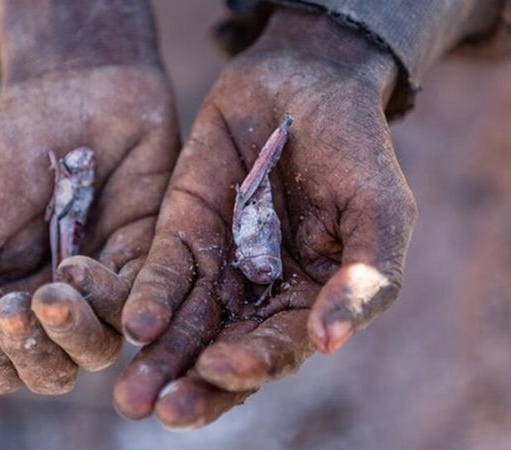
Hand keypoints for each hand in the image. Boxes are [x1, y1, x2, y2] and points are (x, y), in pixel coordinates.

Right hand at [0, 0, 178, 398]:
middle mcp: (59, 305)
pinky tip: (80, 265)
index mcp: (9, 300)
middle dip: (30, 352)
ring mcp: (104, 286)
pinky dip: (106, 299)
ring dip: (70, 333)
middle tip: (14, 307)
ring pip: (96, 352)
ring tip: (52, 293)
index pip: (0, 367)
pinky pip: (135, 308)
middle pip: (51, 371)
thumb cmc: (9, 154)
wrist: (73, 89)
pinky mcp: (147, 262)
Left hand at [114, 8, 416, 427]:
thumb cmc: (356, 149)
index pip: (277, 350)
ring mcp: (217, 265)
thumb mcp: (379, 211)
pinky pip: (162, 272)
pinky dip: (148, 297)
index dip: (251, 365)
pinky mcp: (181, 231)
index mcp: (310, 302)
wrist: (306, 81)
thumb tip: (330, 344)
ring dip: (158, 360)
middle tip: (164, 409)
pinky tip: (134, 322)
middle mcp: (258, 295)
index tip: (222, 368)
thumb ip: (365, 278)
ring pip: (184, 325)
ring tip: (131, 395)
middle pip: (222, 353)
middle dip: (193, 385)